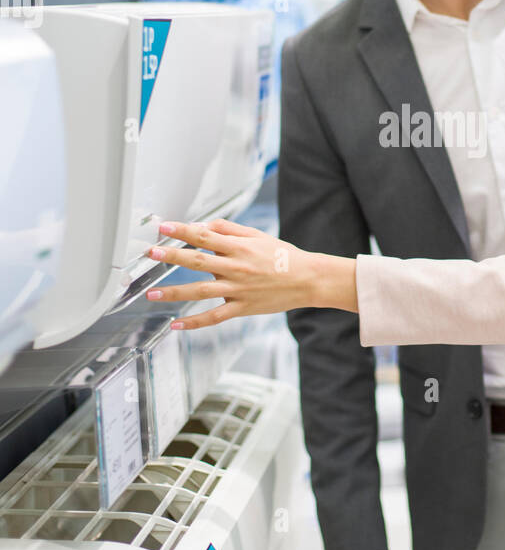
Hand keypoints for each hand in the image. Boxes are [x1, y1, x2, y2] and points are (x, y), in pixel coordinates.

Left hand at [144, 218, 311, 329]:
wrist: (308, 279)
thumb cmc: (283, 256)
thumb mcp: (258, 235)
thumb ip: (230, 229)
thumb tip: (204, 225)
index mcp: (239, 247)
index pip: (205, 236)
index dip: (182, 231)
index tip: (164, 227)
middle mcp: (236, 268)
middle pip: (198, 261)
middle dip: (172, 256)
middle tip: (151, 253)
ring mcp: (238, 290)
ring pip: (200, 291)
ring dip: (174, 292)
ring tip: (152, 293)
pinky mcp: (242, 308)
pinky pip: (214, 317)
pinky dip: (194, 322)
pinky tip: (176, 325)